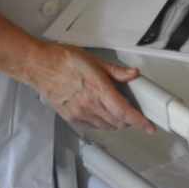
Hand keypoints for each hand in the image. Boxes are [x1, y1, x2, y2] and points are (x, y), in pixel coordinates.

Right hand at [28, 43, 155, 132]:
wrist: (39, 67)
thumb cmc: (63, 60)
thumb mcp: (94, 60)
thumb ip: (115, 71)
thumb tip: (133, 74)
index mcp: (98, 88)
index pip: (124, 111)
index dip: (139, 121)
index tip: (149, 127)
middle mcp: (89, 104)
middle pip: (118, 122)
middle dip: (129, 120)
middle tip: (133, 112)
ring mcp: (79, 113)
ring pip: (106, 127)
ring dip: (116, 122)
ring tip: (117, 111)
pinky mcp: (71, 117)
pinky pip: (93, 126)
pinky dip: (102, 123)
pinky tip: (101, 112)